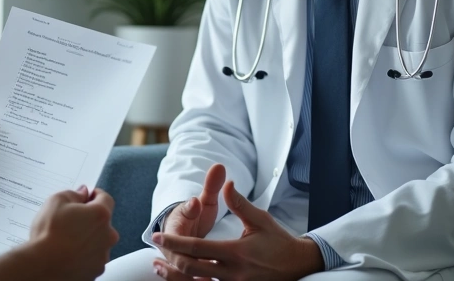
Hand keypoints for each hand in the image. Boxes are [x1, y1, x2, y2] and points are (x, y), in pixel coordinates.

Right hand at [28, 187, 117, 279]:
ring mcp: (103, 256)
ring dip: (87, 238)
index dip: (94, 195)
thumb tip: (82, 193)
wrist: (43, 266)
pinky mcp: (96, 271)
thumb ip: (74, 194)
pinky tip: (68, 254)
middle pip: (103, 222)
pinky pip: (92, 258)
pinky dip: (84, 255)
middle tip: (70, 221)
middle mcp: (108, 235)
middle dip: (90, 219)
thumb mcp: (56, 201)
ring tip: (66, 240)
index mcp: (100, 215)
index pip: (105, 199)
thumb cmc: (49, 233)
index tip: (85, 197)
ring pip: (98, 241)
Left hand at [150, 180, 324, 280]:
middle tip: (155, 253)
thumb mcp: (259, 220)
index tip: (157, 236)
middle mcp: (233, 273)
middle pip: (192, 270)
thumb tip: (227, 183)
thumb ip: (239, 204)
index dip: (174, 243)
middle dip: (170, 262)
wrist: (299, 265)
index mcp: (235, 252)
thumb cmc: (278, 241)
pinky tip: (184, 278)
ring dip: (177, 277)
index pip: (196, 248)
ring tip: (160, 269)